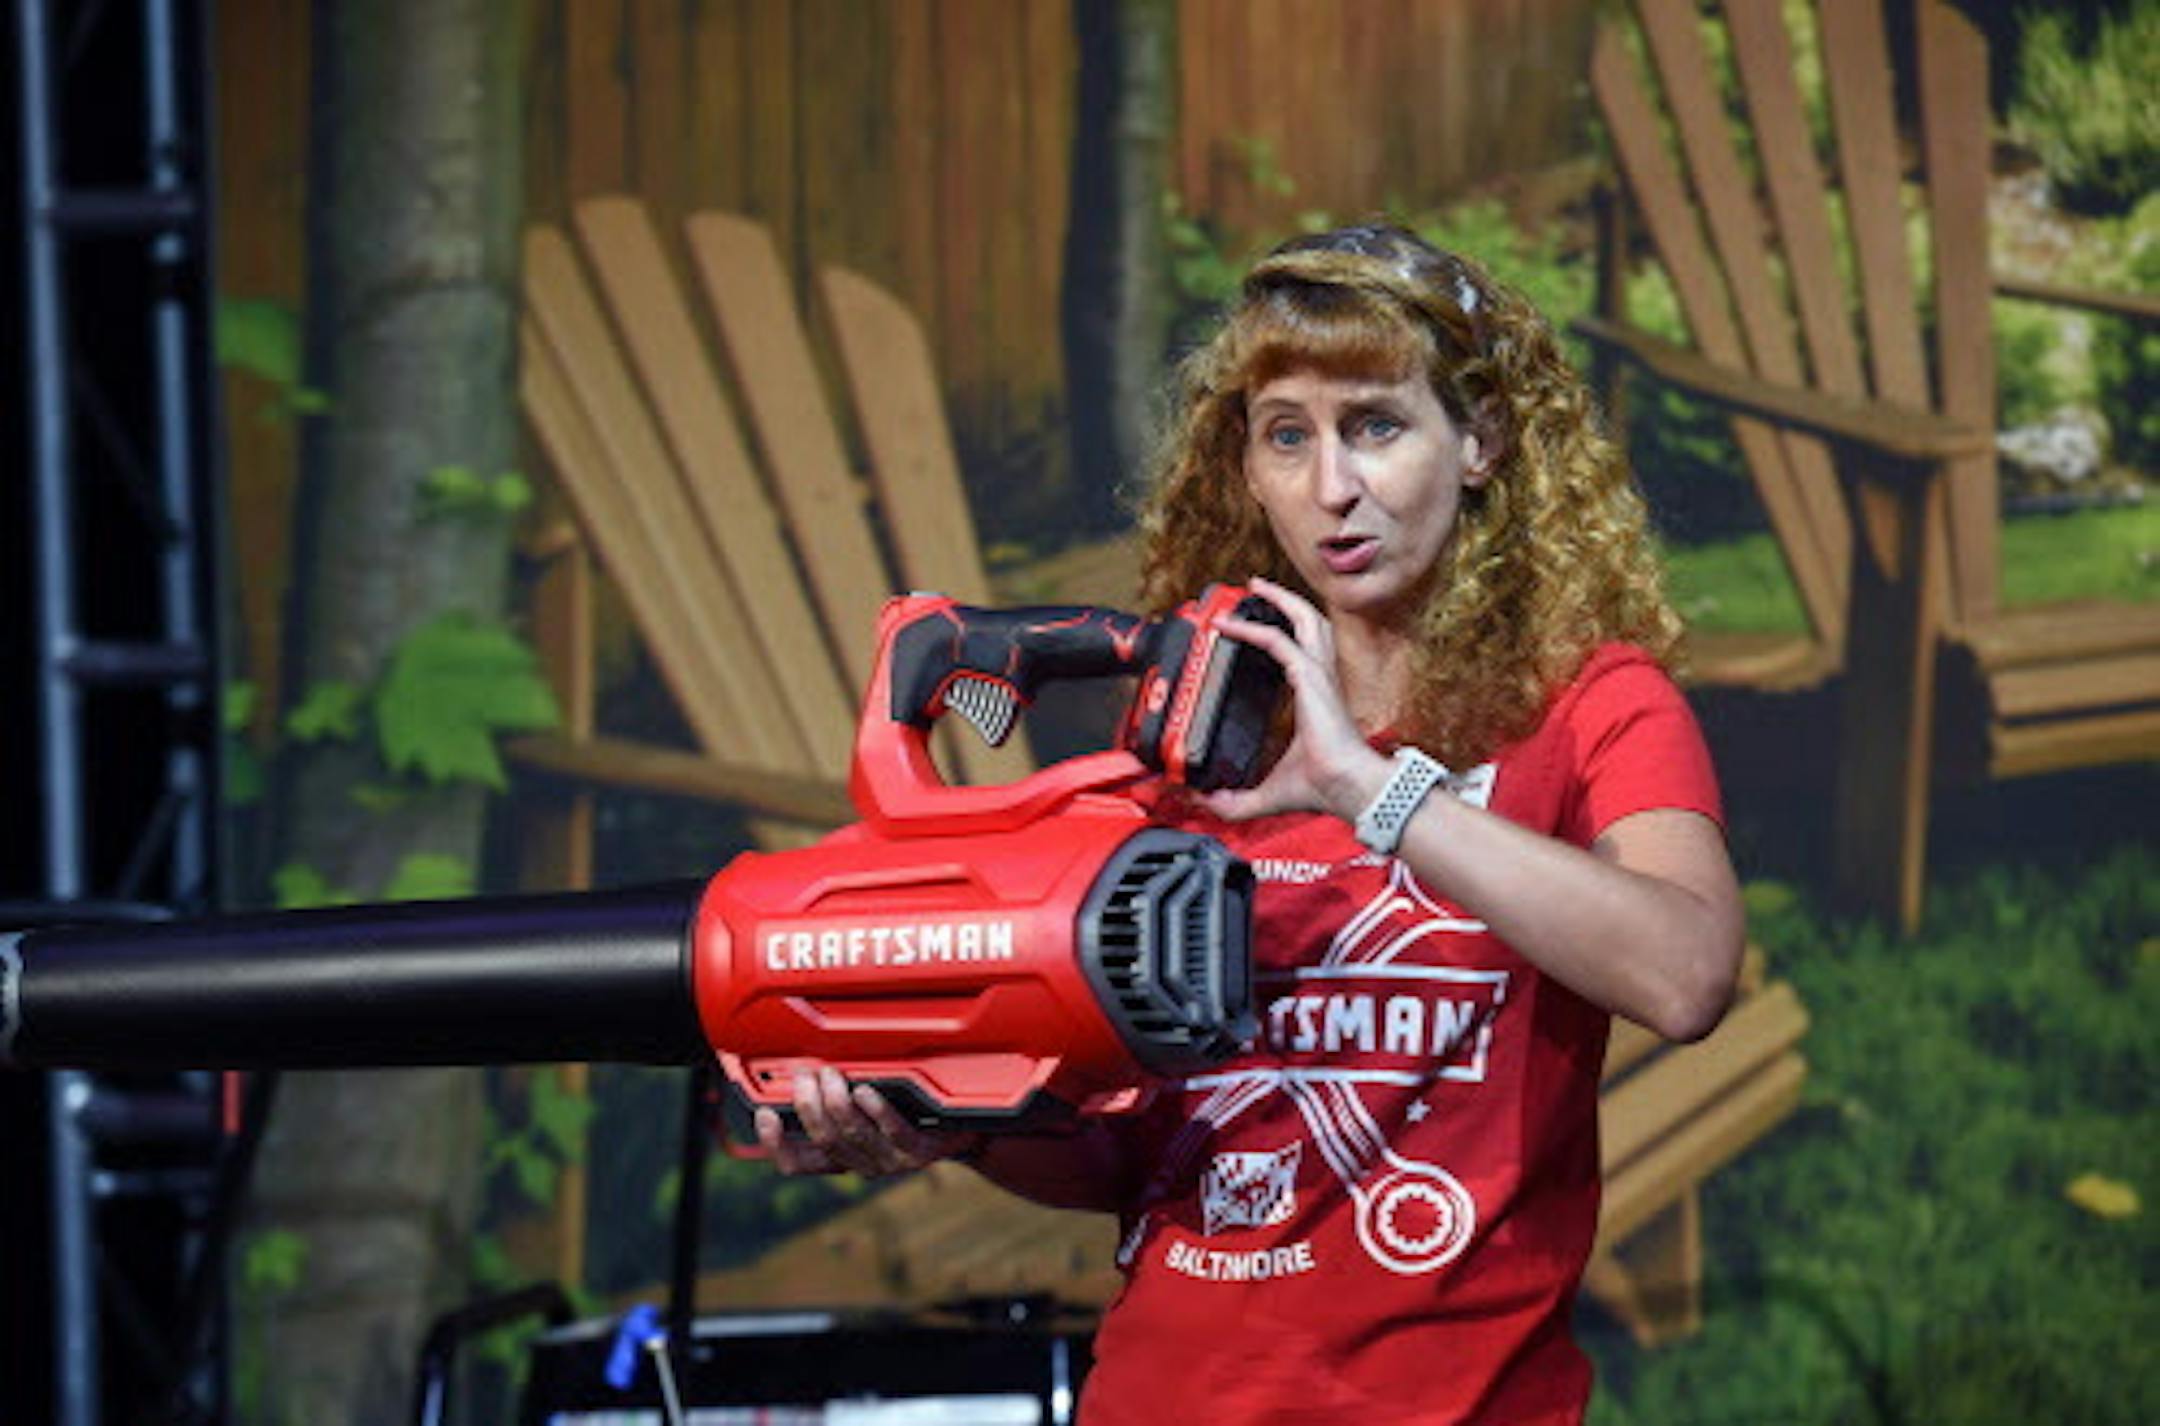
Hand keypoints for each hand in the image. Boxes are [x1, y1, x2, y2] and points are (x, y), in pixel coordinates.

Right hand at [755, 1065, 981, 1177]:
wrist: (959, 1131)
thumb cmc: (905, 1111)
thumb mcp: (864, 1108)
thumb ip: (833, 1097)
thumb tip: (799, 1069)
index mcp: (842, 1159)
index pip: (798, 1164)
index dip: (776, 1144)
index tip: (764, 1114)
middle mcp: (862, 1165)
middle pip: (824, 1141)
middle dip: (809, 1106)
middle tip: (804, 1076)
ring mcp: (891, 1162)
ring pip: (853, 1136)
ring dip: (837, 1104)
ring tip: (831, 1076)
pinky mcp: (919, 1154)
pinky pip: (893, 1132)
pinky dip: (876, 1111)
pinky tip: (866, 1091)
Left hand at [1200, 576, 1389, 823]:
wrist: (1348, 788)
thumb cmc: (1324, 786)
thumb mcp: (1268, 792)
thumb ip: (1235, 800)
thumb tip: (1204, 802)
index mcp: (1315, 698)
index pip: (1298, 653)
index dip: (1275, 636)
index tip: (1251, 629)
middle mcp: (1320, 679)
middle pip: (1309, 624)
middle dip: (1284, 603)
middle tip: (1258, 589)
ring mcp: (1319, 674)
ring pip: (1305, 620)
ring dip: (1280, 600)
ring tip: (1256, 586)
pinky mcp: (1311, 678)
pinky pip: (1279, 641)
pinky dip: (1254, 629)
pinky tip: (1230, 625)